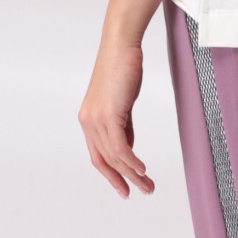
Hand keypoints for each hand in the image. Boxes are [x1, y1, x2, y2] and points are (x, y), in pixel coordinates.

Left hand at [78, 38, 155, 198]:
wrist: (121, 46)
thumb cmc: (123, 68)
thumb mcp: (122, 102)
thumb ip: (123, 126)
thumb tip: (128, 146)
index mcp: (89, 120)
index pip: (98, 156)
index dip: (112, 174)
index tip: (125, 187)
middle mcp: (88, 122)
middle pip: (104, 161)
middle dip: (122, 179)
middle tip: (140, 192)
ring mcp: (96, 119)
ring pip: (114, 157)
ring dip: (132, 174)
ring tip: (148, 185)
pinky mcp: (108, 115)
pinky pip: (119, 146)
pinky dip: (131, 161)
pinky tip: (142, 169)